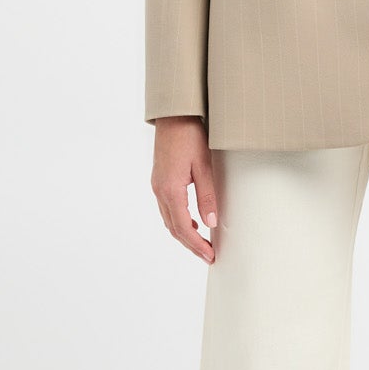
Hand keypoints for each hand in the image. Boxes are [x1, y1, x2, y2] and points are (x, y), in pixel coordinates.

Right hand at [151, 117, 217, 261]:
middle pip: (174, 228)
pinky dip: (179, 220)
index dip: (196, 244)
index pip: (183, 227)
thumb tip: (211, 223)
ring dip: (184, 233)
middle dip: (191, 244)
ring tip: (202, 243)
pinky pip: (167, 208)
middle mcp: (160, 190)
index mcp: (170, 190)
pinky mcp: (160, 179)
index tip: (210, 255)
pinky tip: (192, 220)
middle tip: (208, 255)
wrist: (174, 114)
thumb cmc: (190, 135)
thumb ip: (207, 196)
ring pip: (169, 219)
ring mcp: (157, 185)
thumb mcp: (204, 166)